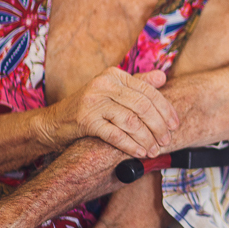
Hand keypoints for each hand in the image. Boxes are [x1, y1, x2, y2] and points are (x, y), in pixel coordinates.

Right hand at [44, 67, 178, 157]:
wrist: (53, 123)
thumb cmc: (88, 108)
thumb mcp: (112, 92)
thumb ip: (137, 84)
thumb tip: (163, 76)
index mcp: (114, 75)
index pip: (148, 91)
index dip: (165, 109)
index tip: (175, 125)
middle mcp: (104, 84)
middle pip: (142, 106)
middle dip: (158, 126)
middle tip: (166, 140)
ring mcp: (93, 101)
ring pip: (131, 121)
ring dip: (146, 138)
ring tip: (154, 150)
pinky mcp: (85, 120)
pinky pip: (115, 134)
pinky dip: (130, 145)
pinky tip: (139, 152)